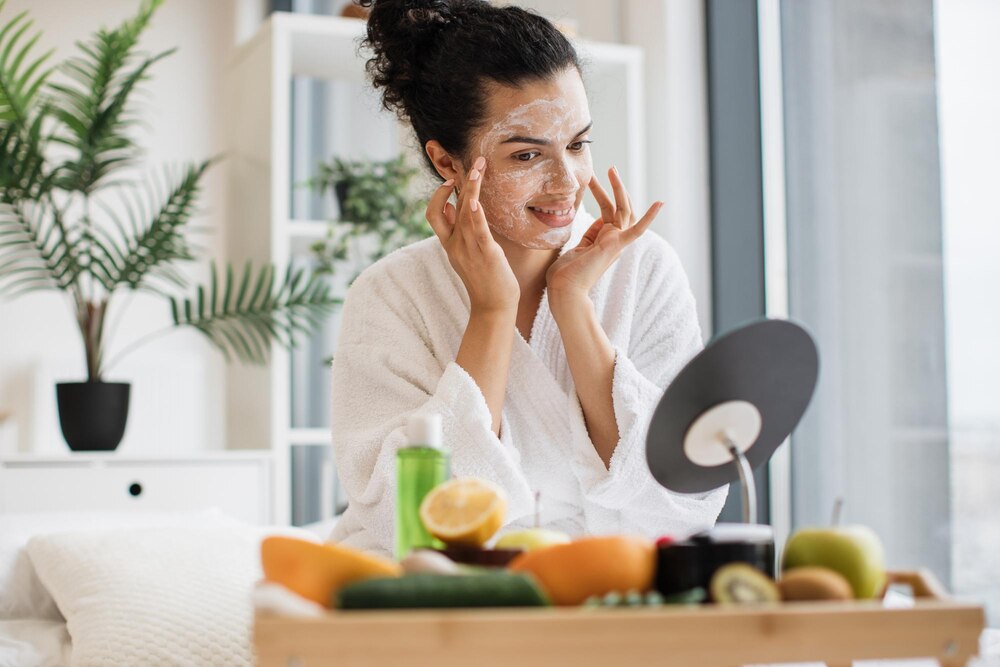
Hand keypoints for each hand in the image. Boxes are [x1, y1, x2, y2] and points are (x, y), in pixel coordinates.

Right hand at [425, 156, 519, 314]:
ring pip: (463, 213)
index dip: (439, 195)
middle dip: (453, 184)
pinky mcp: (485, 253)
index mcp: (449, 244)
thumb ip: (458, 233)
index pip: (434, 214)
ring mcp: (468, 249)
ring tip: (479, 167)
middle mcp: (454, 245)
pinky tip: (475, 200)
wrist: (493, 307)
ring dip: (470, 188)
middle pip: (443, 209)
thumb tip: (453, 209)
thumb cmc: (485, 279)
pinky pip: (477, 230)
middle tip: (470, 164)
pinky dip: (474, 213)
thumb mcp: (466, 254)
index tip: (451, 181)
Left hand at [546, 167, 662, 303]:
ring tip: (611, 170)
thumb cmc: (565, 274)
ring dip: (619, 189)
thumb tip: (589, 226)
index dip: (601, 193)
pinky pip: (637, 230)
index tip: (590, 179)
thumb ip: (585, 237)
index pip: (607, 212)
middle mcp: (613, 241)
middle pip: (618, 208)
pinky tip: (660, 203)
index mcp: (604, 241)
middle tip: (608, 167)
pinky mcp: (616, 245)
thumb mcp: (576, 249)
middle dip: (612, 187)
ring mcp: (616, 243)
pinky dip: (649, 217)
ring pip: (624, 210)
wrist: (564, 290)